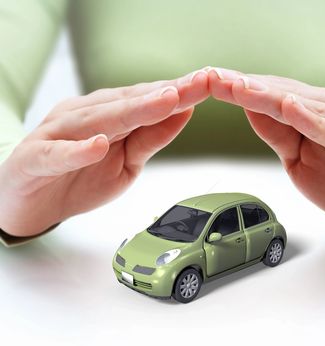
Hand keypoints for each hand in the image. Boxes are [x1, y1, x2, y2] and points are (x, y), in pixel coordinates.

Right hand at [0, 70, 208, 235]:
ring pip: (98, 120)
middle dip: (167, 93)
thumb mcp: (126, 162)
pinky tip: (98, 144)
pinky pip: (57, 154)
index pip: (147, 99)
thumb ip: (150, 138)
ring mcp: (58, 135)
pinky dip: (77, 150)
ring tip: (164, 101)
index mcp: (107, 115)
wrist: (30, 201)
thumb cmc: (79, 177)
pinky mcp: (35, 158)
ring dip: (132, 111)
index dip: (180, 91)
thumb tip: (183, 113)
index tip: (211, 82)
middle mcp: (85, 116)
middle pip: (129, 102)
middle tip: (200, 82)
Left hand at [208, 67, 324, 227]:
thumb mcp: (297, 157)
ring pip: (302, 106)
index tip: (209, 82)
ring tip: (238, 86)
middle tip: (212, 76)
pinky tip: (288, 107)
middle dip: (244, 85)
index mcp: (313, 113)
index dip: (239, 88)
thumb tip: (250, 110)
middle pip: (280, 93)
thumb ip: (277, 133)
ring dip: (267, 96)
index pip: (270, 95)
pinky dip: (311, 120)